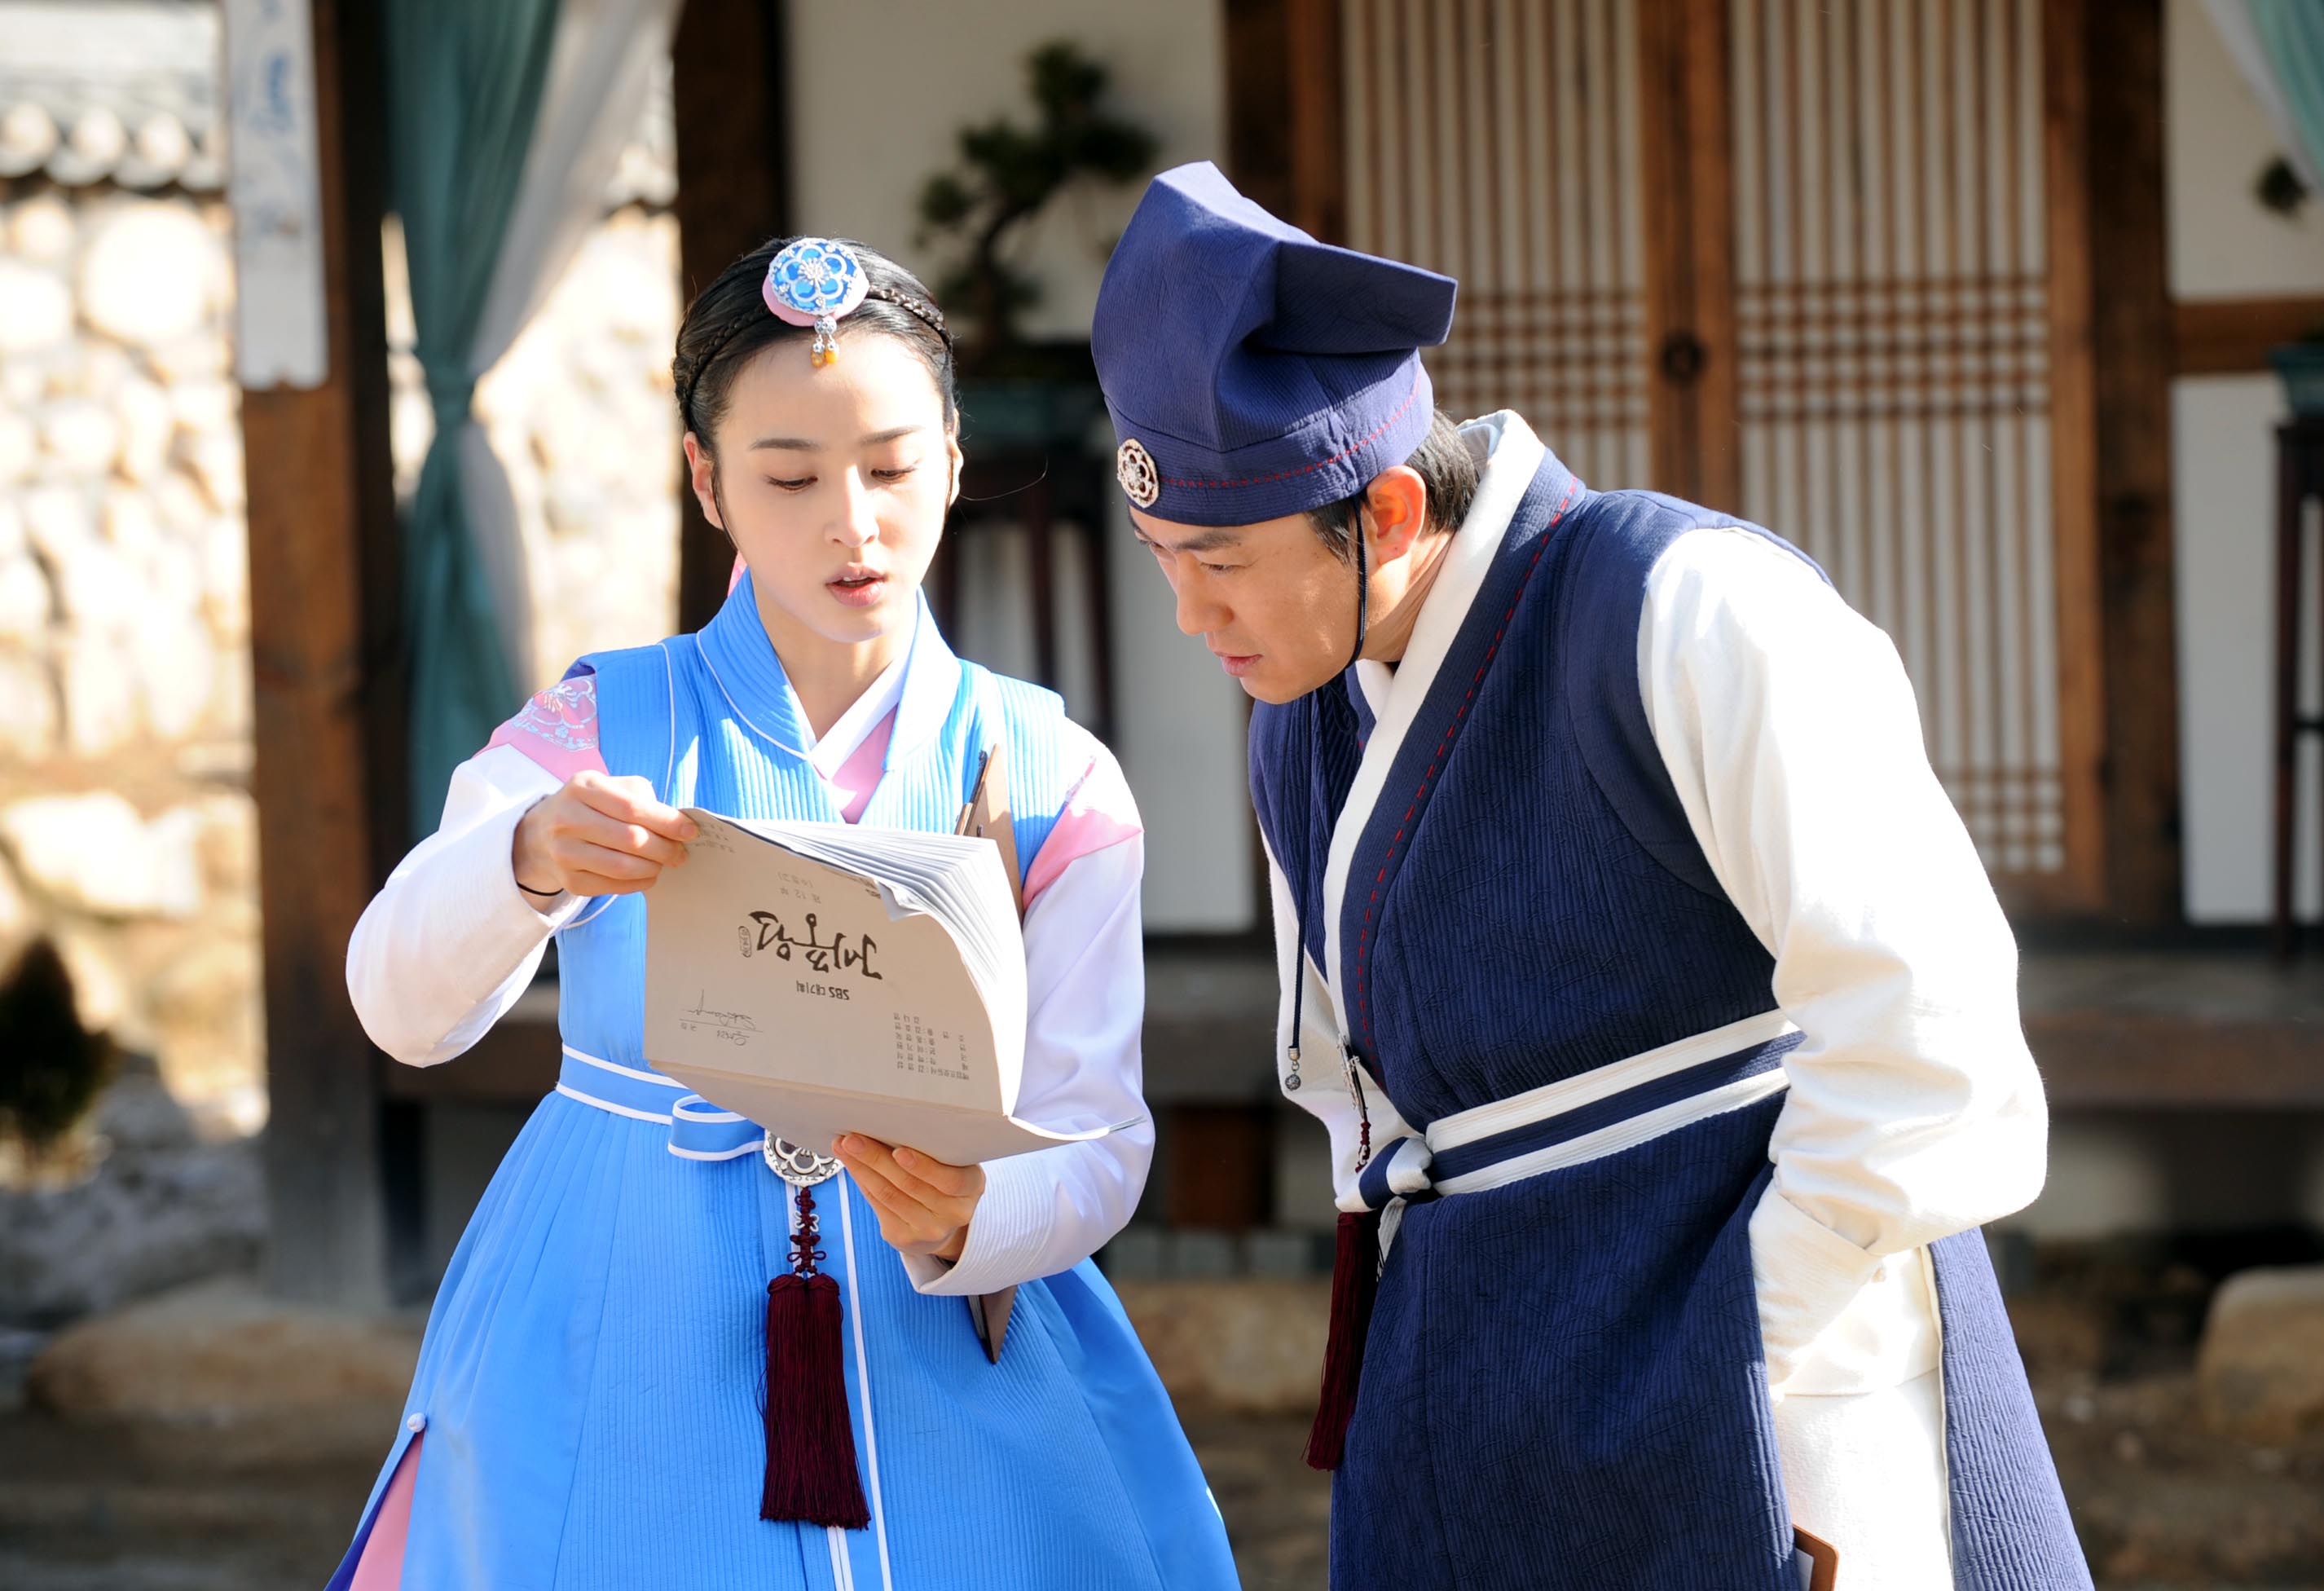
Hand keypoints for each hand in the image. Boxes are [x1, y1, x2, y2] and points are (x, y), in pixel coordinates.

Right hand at [511, 771, 697, 898]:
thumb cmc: (591, 806)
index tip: (690, 831)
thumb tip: (677, 825)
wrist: (542, 834)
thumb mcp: (611, 787)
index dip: (666, 821)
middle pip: (630, 839)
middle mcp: (567, 818)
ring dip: (653, 867)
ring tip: (664, 863)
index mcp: (582, 787)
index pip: (632, 807)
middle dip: (665, 848)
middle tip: (680, 852)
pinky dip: (639, 883)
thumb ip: (642, 798)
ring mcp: (564, 852)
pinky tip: (647, 874)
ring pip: (623, 867)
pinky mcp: (569, 880)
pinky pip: (613, 887)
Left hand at [833, 1134, 985, 1261]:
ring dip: (861, 1168)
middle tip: (853, 1139)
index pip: (950, 1180)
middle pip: (909, 1184)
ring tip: (844, 1147)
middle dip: (876, 1158)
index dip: (924, 1167)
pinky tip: (851, 1164)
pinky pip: (877, 1205)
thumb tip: (888, 1121)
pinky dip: (862, 1180)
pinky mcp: (904, 1238)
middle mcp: (954, 1213)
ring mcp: (929, 1229)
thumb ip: (932, 1150)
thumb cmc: (944, 1180)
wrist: (943, 1223)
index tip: (899, 1151)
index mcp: (971, 1187)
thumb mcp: (952, 1165)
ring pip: (888, 1194)